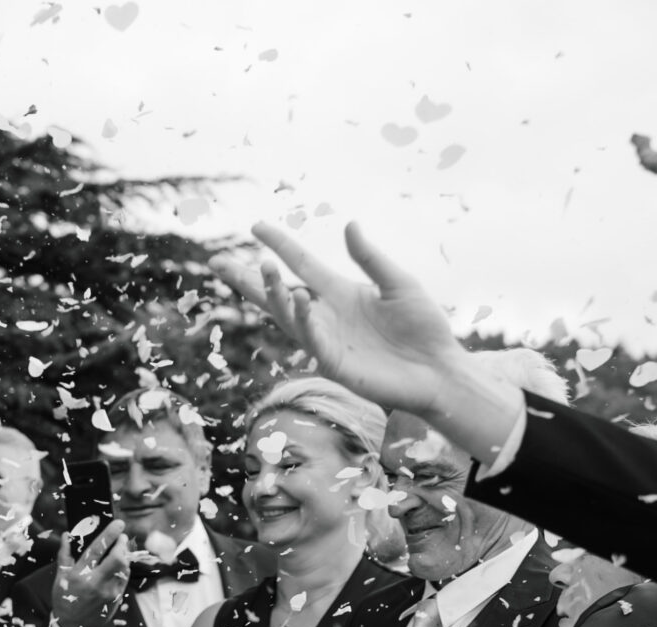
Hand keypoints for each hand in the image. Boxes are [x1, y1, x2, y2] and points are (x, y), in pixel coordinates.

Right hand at [49, 520, 131, 626]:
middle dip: (122, 544)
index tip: (118, 524)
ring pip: (124, 567)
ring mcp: (109, 591)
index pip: (97, 550)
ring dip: (124, 556)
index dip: (109, 534)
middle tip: (121, 537)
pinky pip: (124, 578)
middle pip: (118, 558)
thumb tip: (66, 535)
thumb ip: (65, 556)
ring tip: (118, 551)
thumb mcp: (60, 578)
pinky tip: (117, 566)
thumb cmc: (64, 600)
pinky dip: (123, 569)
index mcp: (79, 575)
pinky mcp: (117, 597)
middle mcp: (96, 583)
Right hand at [216, 223, 516, 449]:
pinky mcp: (333, 363)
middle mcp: (325, 314)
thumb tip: (349, 224)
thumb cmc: (423, 327)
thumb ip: (371, 259)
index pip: (301, 264)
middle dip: (248, 279)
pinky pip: (313, 339)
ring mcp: (325, 340)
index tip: (256, 227)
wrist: (439, 370)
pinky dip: (306, 320)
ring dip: (275, 292)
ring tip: (266, 268)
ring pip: (288, 314)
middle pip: (278, 292)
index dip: (279, 244)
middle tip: (218, 262)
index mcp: (339, 292)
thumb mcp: (399, 283)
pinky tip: (301, 299)